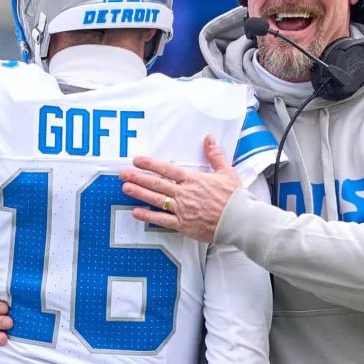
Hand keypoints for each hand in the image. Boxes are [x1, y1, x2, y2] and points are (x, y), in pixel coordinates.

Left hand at [120, 135, 239, 242]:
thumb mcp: (227, 172)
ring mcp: (182, 210)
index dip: (150, 164)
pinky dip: (148, 216)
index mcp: (193, 179)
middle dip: (138, 177)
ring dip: (139, 193)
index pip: (167, 169)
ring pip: (156, 200)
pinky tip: (136, 212)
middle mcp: (184, 193)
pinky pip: (162, 220)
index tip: (137, 160)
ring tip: (126, 187)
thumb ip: (215, 155)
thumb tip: (209, 138)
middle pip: (157, 183)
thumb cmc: (235, 198)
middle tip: (123, 173)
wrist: (240, 221)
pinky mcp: (183, 225)